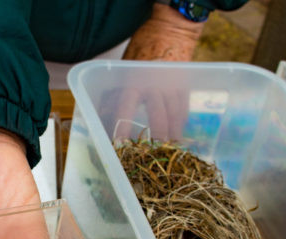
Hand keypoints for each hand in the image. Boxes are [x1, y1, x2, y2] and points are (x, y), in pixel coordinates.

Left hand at [111, 4, 200, 141]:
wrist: (167, 38)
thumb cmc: (139, 61)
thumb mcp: (123, 75)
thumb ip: (115, 96)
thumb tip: (101, 122)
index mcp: (134, 82)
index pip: (126, 107)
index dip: (123, 126)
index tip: (121, 144)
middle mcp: (154, 85)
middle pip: (158, 115)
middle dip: (157, 135)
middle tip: (155, 152)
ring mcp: (172, 87)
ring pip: (175, 114)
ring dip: (173, 134)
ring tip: (171, 149)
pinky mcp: (185, 88)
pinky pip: (184, 109)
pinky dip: (181, 124)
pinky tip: (179, 136)